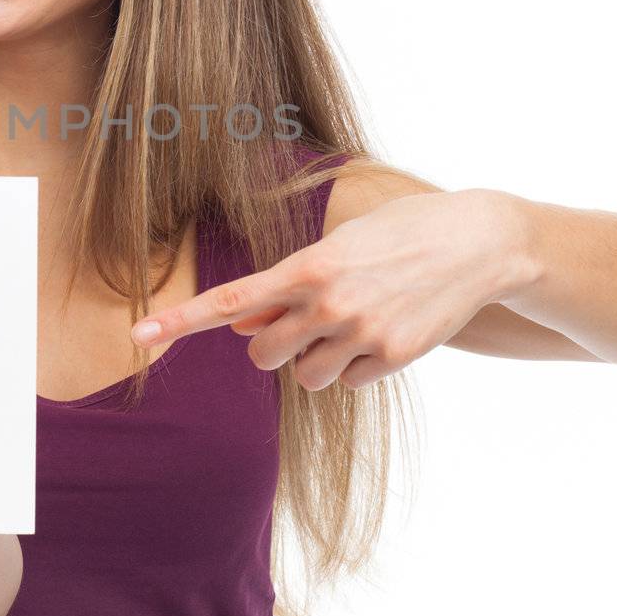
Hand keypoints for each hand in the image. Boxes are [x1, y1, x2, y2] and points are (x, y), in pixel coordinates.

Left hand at [131, 189, 525, 390]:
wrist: (478, 242)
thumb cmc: (398, 234)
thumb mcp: (337, 247)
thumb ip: (286, 287)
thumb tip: (242, 323)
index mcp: (308, 266)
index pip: (230, 300)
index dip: (180, 320)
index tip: (138, 335)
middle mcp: (329, 303)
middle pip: (262, 354)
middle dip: (273, 344)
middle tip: (304, 321)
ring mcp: (362, 334)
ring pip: (304, 377)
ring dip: (314, 359)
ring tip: (350, 322)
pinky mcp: (394, 358)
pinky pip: (347, 381)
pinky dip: (355, 366)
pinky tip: (383, 331)